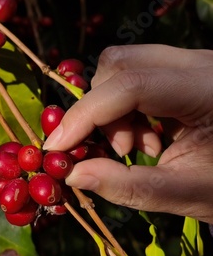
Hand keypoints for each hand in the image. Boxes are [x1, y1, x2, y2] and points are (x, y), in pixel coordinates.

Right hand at [43, 44, 212, 222]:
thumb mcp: (185, 193)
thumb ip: (129, 187)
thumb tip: (72, 174)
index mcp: (210, 90)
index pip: (133, 85)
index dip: (87, 114)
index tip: (58, 147)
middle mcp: (200, 63)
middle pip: (121, 63)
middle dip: (101, 110)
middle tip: (120, 152)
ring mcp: (190, 62)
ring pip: (123, 65)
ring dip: (112, 110)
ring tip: (137, 148)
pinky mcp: (180, 69)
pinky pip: (133, 75)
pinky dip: (123, 108)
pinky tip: (146, 138)